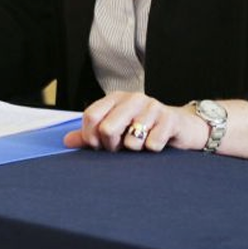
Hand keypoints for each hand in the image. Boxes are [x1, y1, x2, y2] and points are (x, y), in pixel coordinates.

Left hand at [63, 91, 205, 152]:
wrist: (180, 127)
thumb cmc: (144, 129)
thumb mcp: (117, 130)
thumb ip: (91, 135)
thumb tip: (66, 141)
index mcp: (115, 99)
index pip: (91, 116)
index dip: (90, 137)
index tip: (98, 147)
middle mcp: (132, 99)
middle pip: (108, 128)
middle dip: (112, 146)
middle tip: (121, 148)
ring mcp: (152, 107)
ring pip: (132, 140)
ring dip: (135, 149)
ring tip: (142, 144)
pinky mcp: (170, 119)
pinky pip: (153, 144)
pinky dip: (153, 150)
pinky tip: (157, 143)